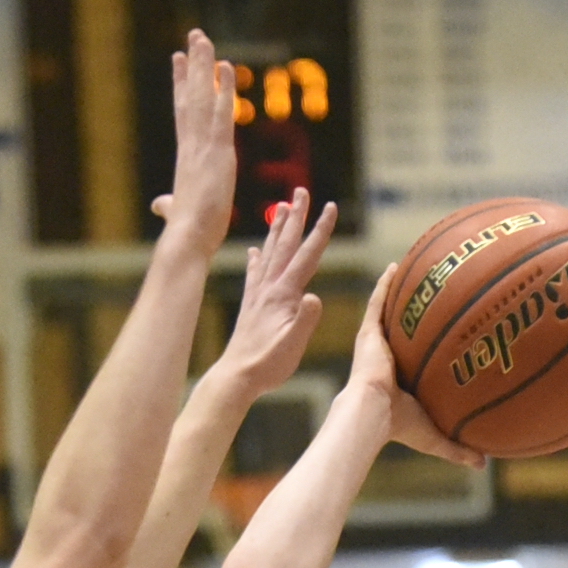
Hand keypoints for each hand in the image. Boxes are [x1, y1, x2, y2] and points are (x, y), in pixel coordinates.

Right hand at [147, 29, 237, 243]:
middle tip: (194, 36)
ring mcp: (203, 146)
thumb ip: (170, 203)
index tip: (179, 60)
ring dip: (204, 66)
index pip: (184, 112)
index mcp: (187, 156)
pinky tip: (226, 68)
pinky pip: (222, 115)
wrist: (188, 239)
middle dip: (193, 65)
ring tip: (203, 38)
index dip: (183, 84)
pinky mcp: (218, 153)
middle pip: (192, 96)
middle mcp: (192, 145)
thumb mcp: (179, 210)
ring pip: (203, 98)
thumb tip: (161, 205)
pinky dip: (224, 90)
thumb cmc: (186, 232)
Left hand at [215, 189, 336, 399]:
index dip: (320, 230)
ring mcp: (258, 294)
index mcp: (283, 294)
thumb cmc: (268, 364)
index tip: (330, 206)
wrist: (237, 376)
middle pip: (286, 244)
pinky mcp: (251, 304)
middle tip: (302, 191)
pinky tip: (255, 251)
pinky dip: (257, 259)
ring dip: (278, 229)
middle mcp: (269, 287)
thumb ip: (304, 320)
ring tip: (281, 208)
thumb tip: (314, 297)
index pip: (307, 255)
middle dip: (297, 216)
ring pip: (270, 252)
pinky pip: (255, 274)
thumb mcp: (292, 345)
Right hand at [347, 267, 484, 467]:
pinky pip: (378, 302)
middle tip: (435, 293)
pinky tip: (394, 266)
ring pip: (391, 311)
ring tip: (415, 270)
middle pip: (406, 329)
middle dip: (417, 312)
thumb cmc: (400, 427)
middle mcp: (390, 357)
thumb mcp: (435, 436)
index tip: (445, 331)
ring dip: (401, 291)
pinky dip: (385, 284)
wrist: (372, 414)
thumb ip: (458, 448)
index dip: (429, 344)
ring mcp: (377, 343)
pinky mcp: (368, 333)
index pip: (419, 356)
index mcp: (403, 377)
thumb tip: (485, 464)